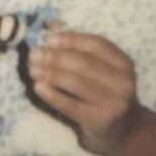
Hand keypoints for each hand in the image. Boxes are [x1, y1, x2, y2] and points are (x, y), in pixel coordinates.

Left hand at [28, 31, 141, 155]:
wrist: (122, 130)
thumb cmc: (103, 91)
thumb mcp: (100, 68)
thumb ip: (78, 47)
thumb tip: (50, 25)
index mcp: (123, 63)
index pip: (97, 44)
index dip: (71, 39)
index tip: (49, 39)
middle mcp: (123, 82)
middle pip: (84, 63)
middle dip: (55, 57)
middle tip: (33, 54)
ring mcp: (113, 103)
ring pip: (76, 83)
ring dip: (50, 74)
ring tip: (32, 69)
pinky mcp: (99, 121)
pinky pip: (70, 105)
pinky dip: (52, 95)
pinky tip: (38, 87)